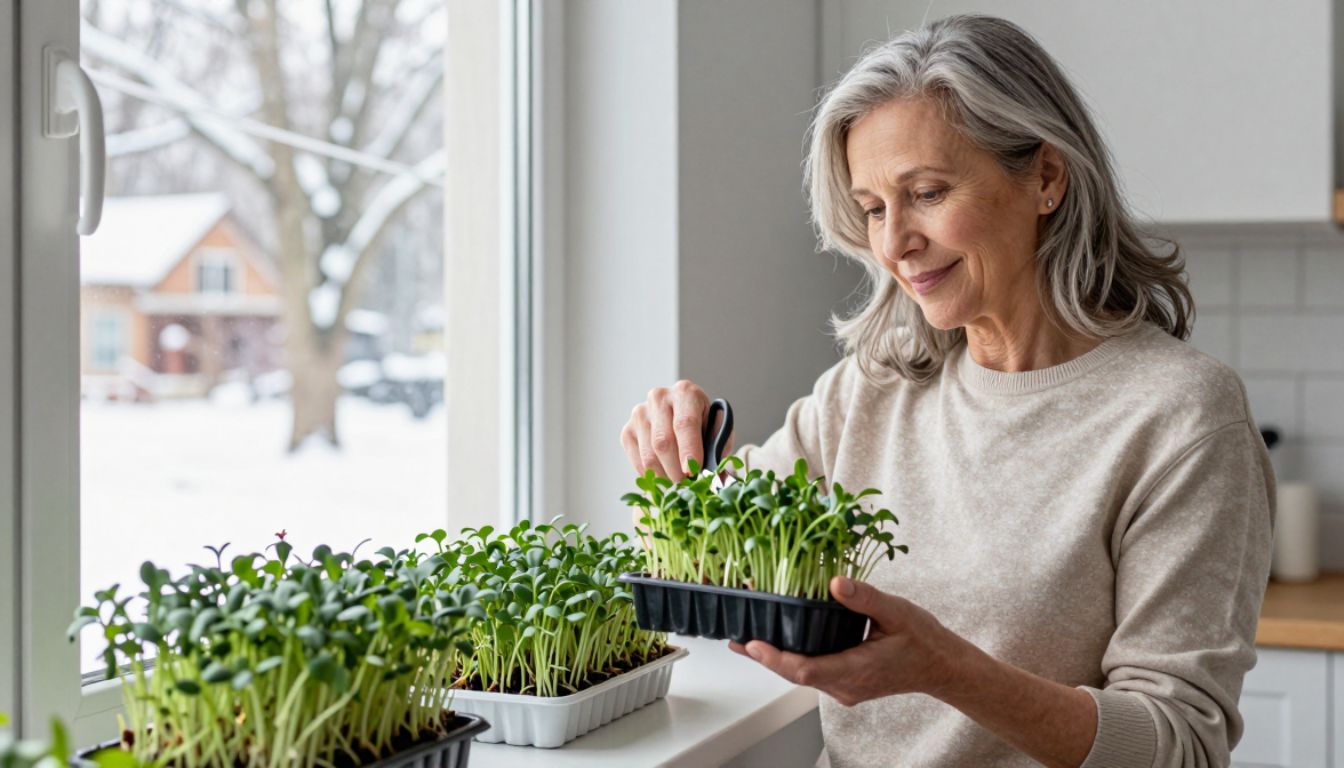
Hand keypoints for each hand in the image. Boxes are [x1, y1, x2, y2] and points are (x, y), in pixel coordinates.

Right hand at [620, 380, 734, 479]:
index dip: (689, 449)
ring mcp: (640, 414)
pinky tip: (665, 479)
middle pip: (663, 442)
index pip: (685, 423)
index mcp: (686, 392)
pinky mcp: (628, 431)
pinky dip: (652, 477)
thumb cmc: (704, 429)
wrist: (683, 421)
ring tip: (678, 487)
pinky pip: (638, 462)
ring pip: (649, 456)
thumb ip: (719, 452)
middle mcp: (659, 398)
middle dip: (676, 471)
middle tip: (687, 488)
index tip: (693, 471)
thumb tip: (719, 477)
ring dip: (665, 478)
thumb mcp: (718, 434)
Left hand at [729, 576, 966, 706]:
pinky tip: (777, 644)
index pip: (806, 670)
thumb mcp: (897, 612)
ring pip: (801, 676)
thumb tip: (834, 583)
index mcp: (857, 670)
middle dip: (764, 657)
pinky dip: (791, 658)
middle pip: (795, 675)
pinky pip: (812, 673)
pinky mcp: (844, 684)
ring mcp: (844, 688)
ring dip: (774, 659)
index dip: (775, 658)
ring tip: (745, 640)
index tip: (752, 643)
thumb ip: (865, 598)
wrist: (942, 667)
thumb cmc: (923, 640)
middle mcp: (846, 686)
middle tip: (734, 638)